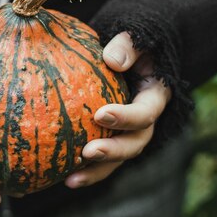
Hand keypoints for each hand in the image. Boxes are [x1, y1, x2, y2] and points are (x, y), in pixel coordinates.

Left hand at [65, 32, 171, 188]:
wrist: (129, 51)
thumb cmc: (129, 42)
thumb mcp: (134, 37)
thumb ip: (127, 45)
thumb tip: (113, 60)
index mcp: (155, 96)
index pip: (146, 113)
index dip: (126, 117)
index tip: (100, 114)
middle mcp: (146, 119)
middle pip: (136, 143)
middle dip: (113, 151)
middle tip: (88, 152)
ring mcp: (129, 131)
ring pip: (118, 157)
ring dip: (97, 170)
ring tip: (71, 180)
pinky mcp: (111, 136)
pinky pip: (101, 156)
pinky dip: (85, 169)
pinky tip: (62, 176)